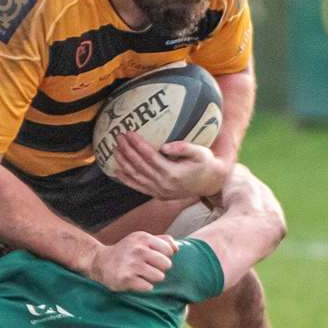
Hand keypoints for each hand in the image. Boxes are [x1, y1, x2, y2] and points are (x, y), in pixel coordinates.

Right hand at [88, 231, 176, 291]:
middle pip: (167, 265)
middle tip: (148, 268)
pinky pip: (148, 287)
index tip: (153, 258)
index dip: (164, 257)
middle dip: (160, 269)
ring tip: (141, 275)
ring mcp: (131, 264)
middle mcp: (137, 250)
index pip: (169, 251)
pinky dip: (144, 287)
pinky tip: (135, 281)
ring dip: (152, 278)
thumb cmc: (126, 251)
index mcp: (142, 238)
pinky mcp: (126, 279)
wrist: (99, 262)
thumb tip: (177, 249)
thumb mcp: (141, 240)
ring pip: (159, 277)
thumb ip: (162, 240)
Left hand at [112, 132, 228, 199]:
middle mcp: (163, 184)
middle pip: (140, 166)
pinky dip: (127, 180)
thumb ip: (184, 148)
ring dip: (124, 163)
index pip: (150, 156)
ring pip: (136, 176)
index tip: (129, 133)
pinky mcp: (158, 195)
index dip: (138, 144)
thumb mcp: (201, 153)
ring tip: (115, 150)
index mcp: (173, 173)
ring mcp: (159, 191)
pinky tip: (117, 171)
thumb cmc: (205, 164)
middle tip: (118, 137)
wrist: (211, 184)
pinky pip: (138, 187)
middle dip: (127, 150)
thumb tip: (165, 146)